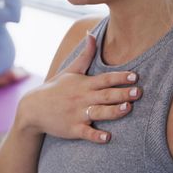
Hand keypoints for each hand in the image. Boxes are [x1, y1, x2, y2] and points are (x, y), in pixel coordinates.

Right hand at [17, 33, 141, 143]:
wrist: (33, 108)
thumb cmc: (55, 89)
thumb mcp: (70, 70)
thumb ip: (85, 55)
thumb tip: (91, 34)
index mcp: (84, 84)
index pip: (105, 79)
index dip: (120, 77)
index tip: (135, 76)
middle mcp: (82, 98)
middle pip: (105, 95)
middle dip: (122, 93)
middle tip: (138, 92)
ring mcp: (77, 114)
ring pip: (98, 112)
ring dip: (113, 111)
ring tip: (127, 108)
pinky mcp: (72, 129)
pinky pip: (86, 133)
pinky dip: (95, 135)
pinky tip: (106, 137)